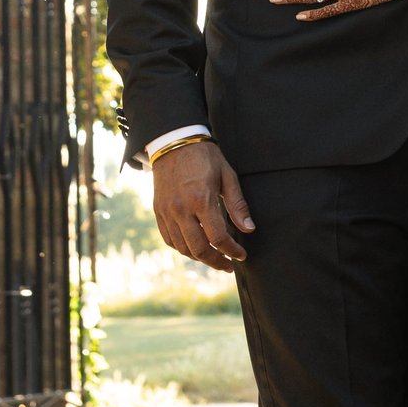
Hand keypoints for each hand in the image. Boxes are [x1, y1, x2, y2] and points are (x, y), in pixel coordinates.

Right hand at [151, 140, 253, 270]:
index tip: (241, 255)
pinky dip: (182, 248)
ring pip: (182, 247)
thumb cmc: (205, 157)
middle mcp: (181, 209)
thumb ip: (237, 204)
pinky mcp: (159, 211)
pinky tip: (194, 248)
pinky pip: (169, 239)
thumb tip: (249, 229)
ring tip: (214, 257)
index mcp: (201, 199)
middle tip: (228, 265)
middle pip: (198, 249)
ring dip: (199, 257)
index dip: (232, 250)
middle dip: (216, 261)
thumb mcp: (227, 175)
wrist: (174, 142)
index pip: (218, 237)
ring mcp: (167, 212)